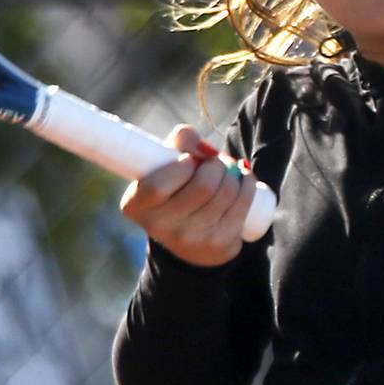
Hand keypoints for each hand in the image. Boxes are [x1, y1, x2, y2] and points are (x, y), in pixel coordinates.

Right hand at [120, 124, 256, 267]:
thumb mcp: (166, 160)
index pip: (158, 187)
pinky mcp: (218, 245)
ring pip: (226, 193)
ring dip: (233, 173)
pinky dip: (247, 185)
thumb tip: (207, 150)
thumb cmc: (175, 184)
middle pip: (202, 187)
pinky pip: (242, 206)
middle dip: (216, 165)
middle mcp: (160, 228)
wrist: (190, 234)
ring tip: (228, 169)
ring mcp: (190, 240)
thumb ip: (181, 139)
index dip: (182, 167)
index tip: (189, 160)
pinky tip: (243, 179)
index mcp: (136, 205)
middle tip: (214, 162)